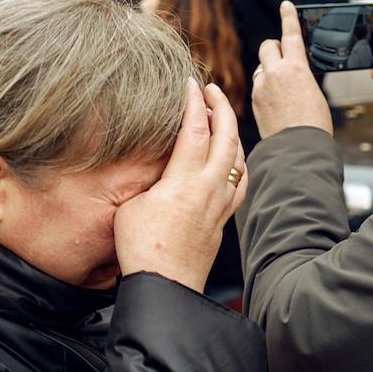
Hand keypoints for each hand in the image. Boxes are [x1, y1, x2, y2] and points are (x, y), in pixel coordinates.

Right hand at [114, 78, 246, 292]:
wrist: (166, 287)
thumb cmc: (141, 249)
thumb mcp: (132, 205)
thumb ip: (148, 178)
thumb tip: (155, 165)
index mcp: (183, 182)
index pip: (195, 131)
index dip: (194, 103)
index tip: (190, 84)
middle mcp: (209, 189)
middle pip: (226, 137)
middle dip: (221, 107)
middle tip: (211, 90)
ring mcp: (220, 204)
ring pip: (238, 158)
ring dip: (232, 132)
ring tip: (221, 118)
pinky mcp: (223, 219)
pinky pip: (240, 181)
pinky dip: (239, 160)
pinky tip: (232, 159)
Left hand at [251, 1, 332, 139]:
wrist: (298, 148)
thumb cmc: (314, 123)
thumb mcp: (313, 91)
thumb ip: (299, 76)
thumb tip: (291, 74)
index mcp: (295, 67)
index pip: (290, 34)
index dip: (289, 17)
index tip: (285, 5)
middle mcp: (275, 72)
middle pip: (268, 46)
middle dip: (275, 48)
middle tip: (283, 58)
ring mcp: (261, 86)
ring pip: (262, 67)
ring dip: (270, 71)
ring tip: (284, 91)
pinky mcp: (254, 99)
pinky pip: (259, 85)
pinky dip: (266, 89)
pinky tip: (277, 104)